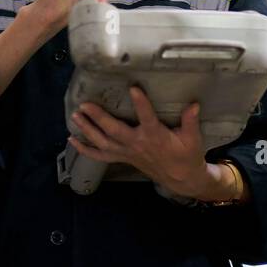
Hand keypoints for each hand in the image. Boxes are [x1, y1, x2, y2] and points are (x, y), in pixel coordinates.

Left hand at [68, 85, 212, 198]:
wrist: (181, 178)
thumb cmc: (187, 155)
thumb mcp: (192, 138)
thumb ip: (190, 121)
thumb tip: (193, 104)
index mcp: (155, 136)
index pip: (147, 118)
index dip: (140, 103)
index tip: (133, 88)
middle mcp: (137, 144)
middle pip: (114, 131)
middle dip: (98, 118)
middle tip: (85, 105)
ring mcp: (128, 152)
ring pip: (103, 142)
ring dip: (88, 130)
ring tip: (75, 116)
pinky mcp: (123, 158)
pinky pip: (101, 155)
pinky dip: (85, 150)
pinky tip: (73, 141)